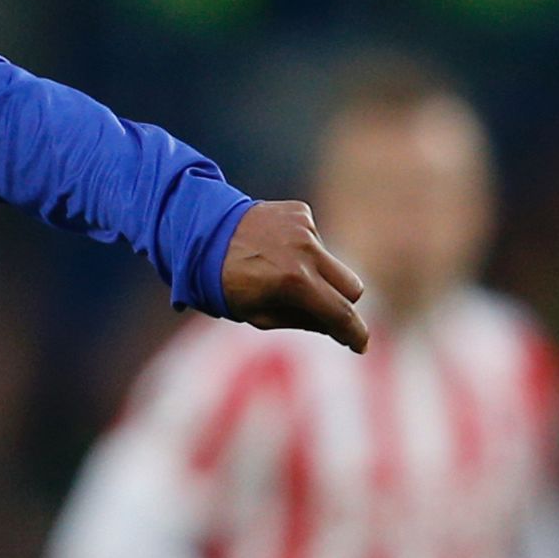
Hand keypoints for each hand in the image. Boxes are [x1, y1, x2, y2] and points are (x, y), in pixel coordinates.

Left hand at [217, 200, 368, 352]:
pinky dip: (303, 250)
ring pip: (333, 263)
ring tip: (279, 273)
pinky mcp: (300, 212)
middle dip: (340, 303)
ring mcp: (304, 227)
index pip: (340, 312)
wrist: (198, 234)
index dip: (354, 333)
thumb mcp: (258, 315)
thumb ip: (303, 322)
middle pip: (351, 287)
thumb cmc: (224, 283)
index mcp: (294, 281)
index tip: (360, 345)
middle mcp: (305, 250)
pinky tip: (275, 250)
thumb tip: (337, 327)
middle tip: (321, 312)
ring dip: (318, 274)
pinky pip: (316, 240)